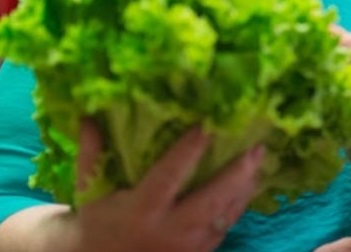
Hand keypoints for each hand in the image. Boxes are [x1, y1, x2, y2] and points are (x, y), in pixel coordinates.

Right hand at [71, 119, 266, 251]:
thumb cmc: (97, 221)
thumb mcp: (89, 189)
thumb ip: (92, 151)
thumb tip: (89, 111)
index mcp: (140, 210)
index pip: (168, 176)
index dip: (189, 150)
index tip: (208, 124)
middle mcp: (168, 229)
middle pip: (210, 200)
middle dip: (236, 174)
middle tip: (256, 147)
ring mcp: (186, 246)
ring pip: (224, 215)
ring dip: (245, 188)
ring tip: (261, 159)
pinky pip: (225, 228)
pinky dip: (239, 205)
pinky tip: (251, 184)